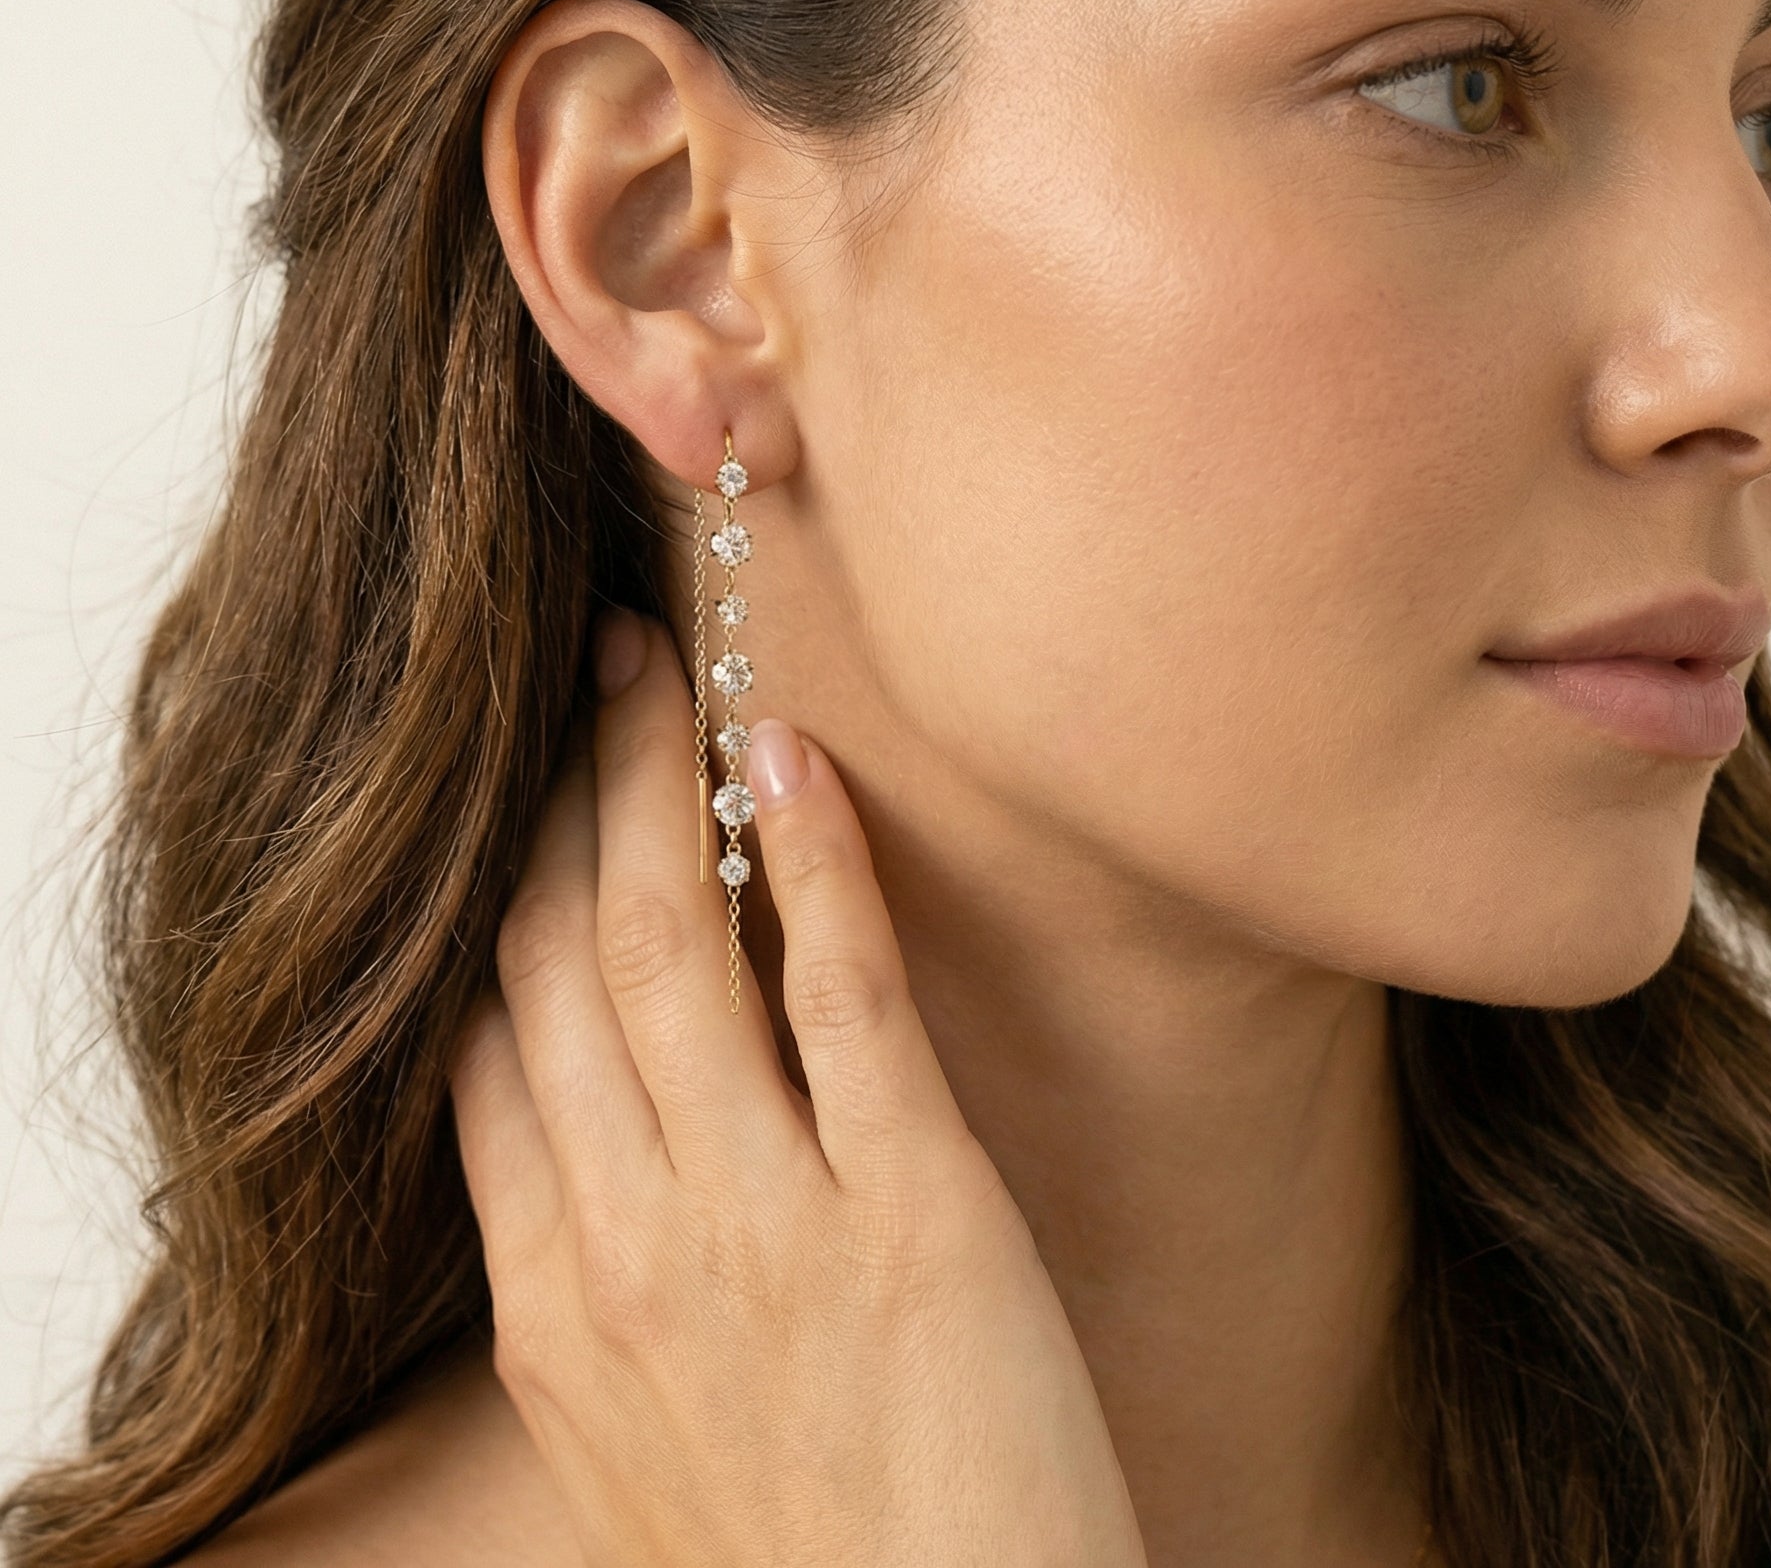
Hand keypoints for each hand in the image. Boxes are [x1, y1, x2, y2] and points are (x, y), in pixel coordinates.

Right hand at [450, 611, 1146, 1567]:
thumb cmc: (814, 1559)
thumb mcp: (643, 1432)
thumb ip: (604, 1270)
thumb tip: (587, 1117)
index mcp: (558, 1302)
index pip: (485, 1042)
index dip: (498, 887)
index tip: (519, 783)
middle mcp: (632, 1246)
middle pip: (561, 960)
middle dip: (562, 791)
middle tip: (586, 663)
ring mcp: (765, 1225)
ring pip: (672, 946)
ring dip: (658, 780)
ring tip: (664, 664)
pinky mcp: (914, 1213)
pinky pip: (840, 992)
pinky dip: (814, 858)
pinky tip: (794, 759)